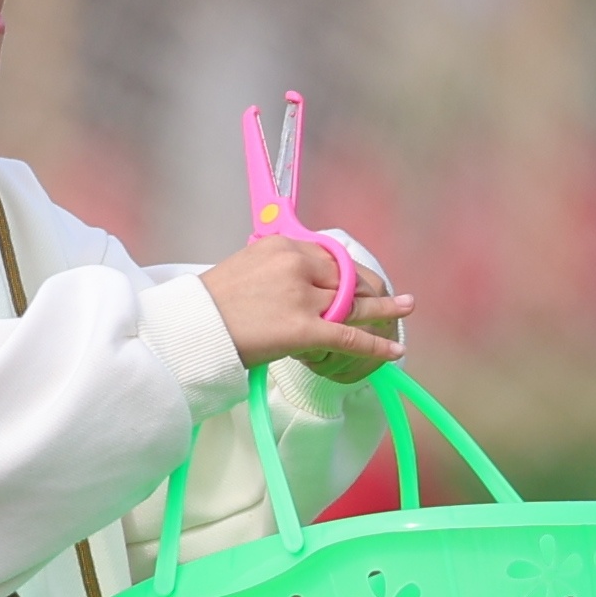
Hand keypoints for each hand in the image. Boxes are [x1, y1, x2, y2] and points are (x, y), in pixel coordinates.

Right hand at [205, 234, 412, 377]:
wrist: (189, 330)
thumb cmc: (208, 307)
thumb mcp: (244, 270)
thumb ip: (276, 271)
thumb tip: (300, 283)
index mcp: (280, 246)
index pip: (330, 256)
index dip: (350, 271)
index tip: (360, 280)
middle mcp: (295, 265)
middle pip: (346, 278)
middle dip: (367, 290)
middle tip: (387, 297)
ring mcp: (301, 297)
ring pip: (352, 304)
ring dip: (384, 309)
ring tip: (406, 308)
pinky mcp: (303, 328)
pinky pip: (348, 336)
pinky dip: (375, 344)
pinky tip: (394, 350)